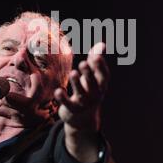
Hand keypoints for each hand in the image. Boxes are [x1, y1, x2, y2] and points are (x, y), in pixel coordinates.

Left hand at [54, 42, 109, 162]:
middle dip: (89, 74)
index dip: (101, 67)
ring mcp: (84, 104)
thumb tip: (102, 44)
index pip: (104, 76)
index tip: (96, 56)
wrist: (83, 118)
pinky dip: (63, 99)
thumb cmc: (88, 90)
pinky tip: (58, 91)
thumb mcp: (93, 76)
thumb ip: (96, 60)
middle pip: (93, 84)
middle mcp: (95, 95)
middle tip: (83, 63)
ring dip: (77, 84)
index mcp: (101, 85)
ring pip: (81, 94)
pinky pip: (68, 104)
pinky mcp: (72, 110)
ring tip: (73, 73)